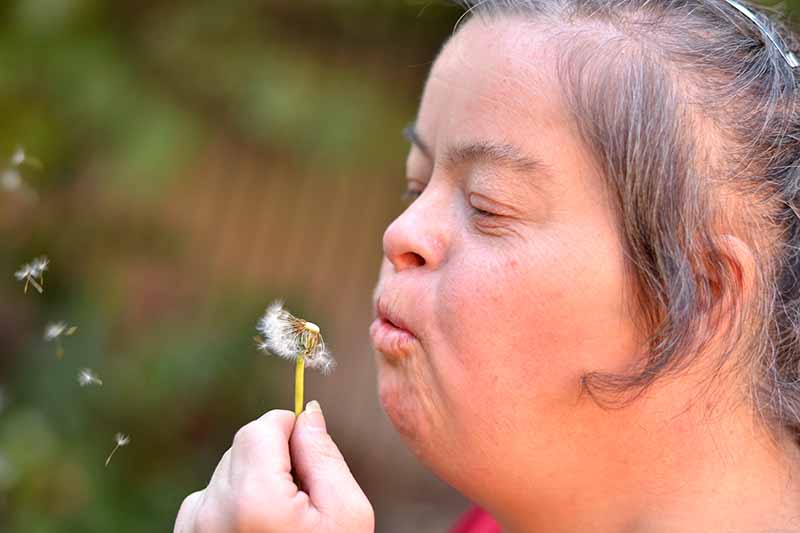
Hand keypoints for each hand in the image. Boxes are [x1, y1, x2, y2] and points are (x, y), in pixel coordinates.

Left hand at [174, 401, 373, 532]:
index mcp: (254, 500)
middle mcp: (212, 512)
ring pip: (225, 471)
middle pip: (242, 446)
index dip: (290, 430)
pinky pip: (208, 499)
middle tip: (302, 501)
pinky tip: (256, 532)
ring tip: (279, 524)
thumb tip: (308, 414)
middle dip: (274, 459)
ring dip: (252, 481)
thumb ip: (324, 456)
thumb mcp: (346, 514)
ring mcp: (192, 530)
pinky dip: (232, 504)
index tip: (309, 456)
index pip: (262, 427)